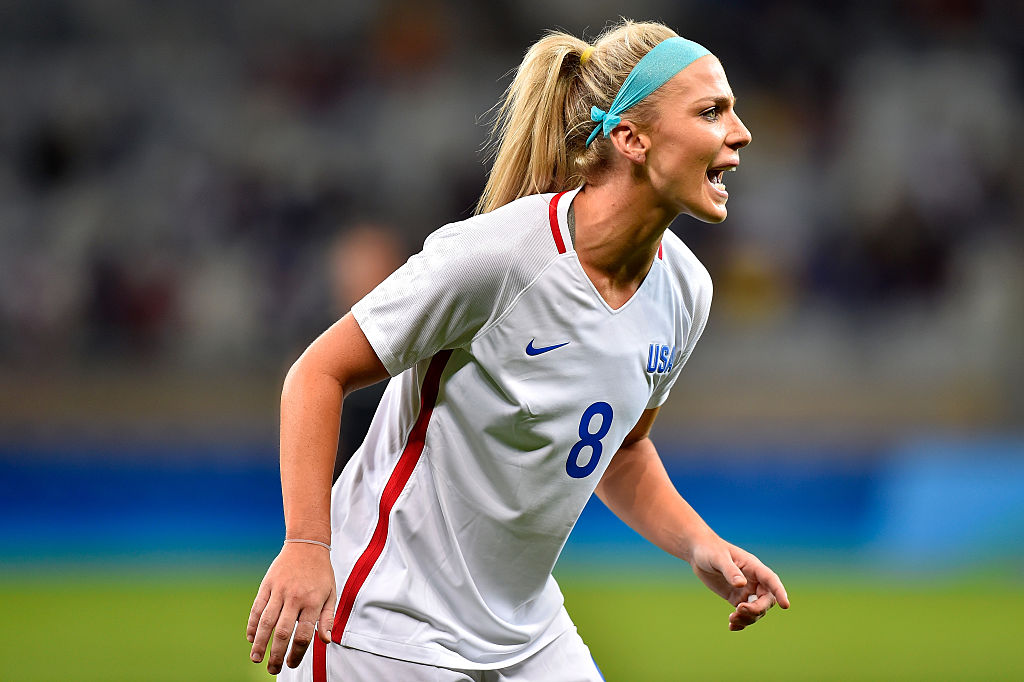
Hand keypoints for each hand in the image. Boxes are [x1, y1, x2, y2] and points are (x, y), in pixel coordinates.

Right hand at [247, 542, 336, 673]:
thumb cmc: (321, 573)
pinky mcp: (267, 585)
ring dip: (260, 643)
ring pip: (266, 622)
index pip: (303, 635)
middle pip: (283, 632)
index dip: (297, 654)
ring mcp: (279, 591)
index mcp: (313, 602)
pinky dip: (252, 624)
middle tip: (273, 669)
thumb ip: (328, 618)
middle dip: (276, 654)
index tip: (291, 664)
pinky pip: (257, 608)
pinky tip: (251, 638)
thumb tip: (326, 641)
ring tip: (256, 659)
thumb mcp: (331, 594)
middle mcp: (295, 598)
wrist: (307, 545)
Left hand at [689, 538, 789, 630]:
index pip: (771, 580)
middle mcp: (754, 580)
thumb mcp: (718, 558)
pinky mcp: (737, 598)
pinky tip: (732, 627)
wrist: (699, 553)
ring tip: (732, 619)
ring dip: (748, 618)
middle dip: (757, 609)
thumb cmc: (710, 550)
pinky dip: (741, 622)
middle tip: (739, 610)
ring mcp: (746, 590)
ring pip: (756, 610)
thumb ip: (730, 571)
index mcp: (753, 567)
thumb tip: (741, 584)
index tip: (785, 605)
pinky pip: (744, 613)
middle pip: (766, 600)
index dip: (780, 592)